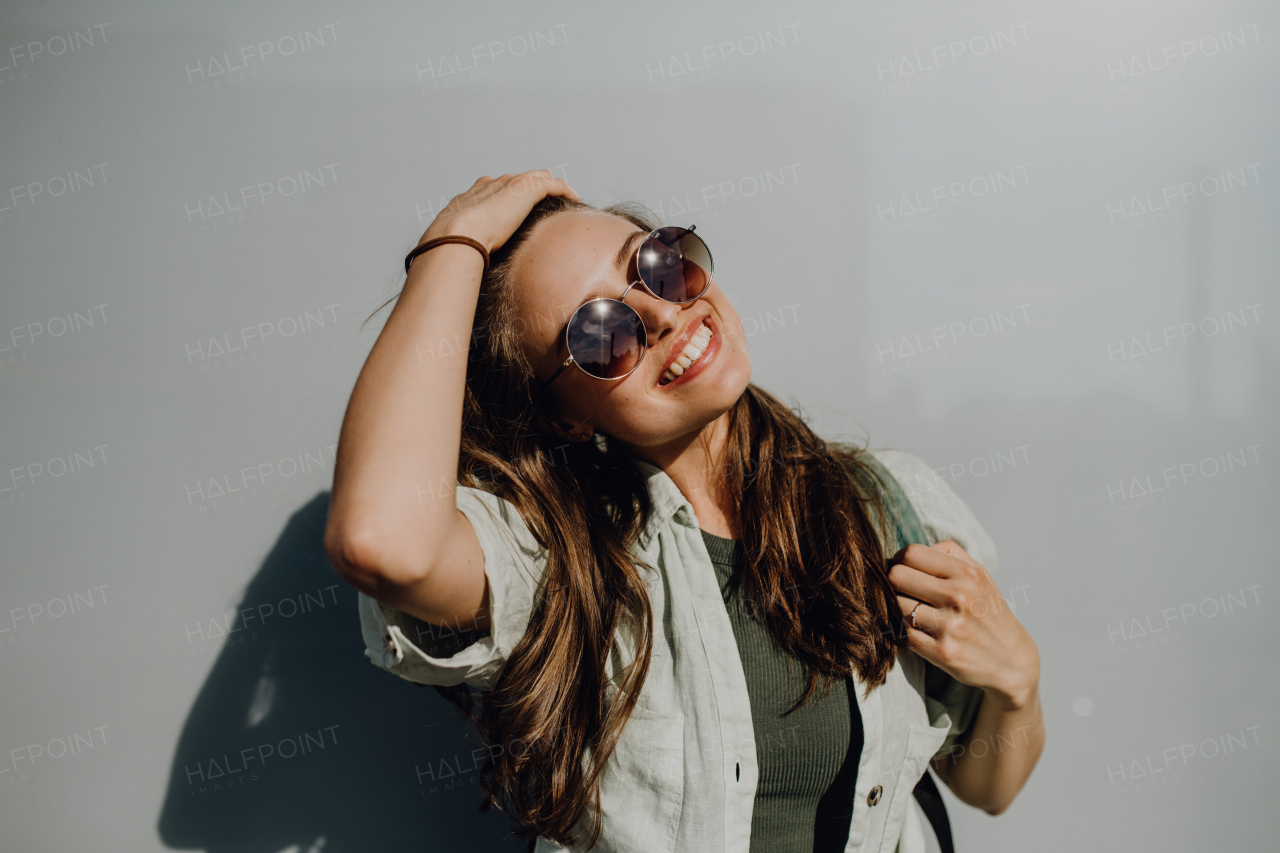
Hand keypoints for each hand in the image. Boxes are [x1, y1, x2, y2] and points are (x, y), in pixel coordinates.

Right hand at [419, 170, 579, 254]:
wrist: (457, 236)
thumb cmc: (454, 247)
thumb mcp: (458, 246)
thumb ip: (466, 250)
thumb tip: (467, 270)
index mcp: (473, 196)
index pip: (496, 189)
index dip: (511, 197)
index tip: (520, 210)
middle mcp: (492, 185)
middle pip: (518, 180)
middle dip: (533, 189)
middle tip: (547, 203)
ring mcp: (508, 185)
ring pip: (537, 178)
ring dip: (552, 186)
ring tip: (565, 198)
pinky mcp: (524, 188)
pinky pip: (551, 184)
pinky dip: (563, 189)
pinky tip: (573, 198)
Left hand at [888, 541, 1038, 706]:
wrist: (1013, 660)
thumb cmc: (988, 611)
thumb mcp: (980, 575)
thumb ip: (948, 553)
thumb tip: (909, 551)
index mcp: (968, 573)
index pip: (911, 554)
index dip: (900, 560)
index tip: (904, 570)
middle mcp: (959, 597)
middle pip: (897, 577)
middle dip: (894, 583)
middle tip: (903, 592)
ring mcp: (950, 626)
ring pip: (895, 605)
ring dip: (897, 608)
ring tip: (910, 611)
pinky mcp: (942, 652)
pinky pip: (903, 633)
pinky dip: (903, 631)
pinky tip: (915, 629)